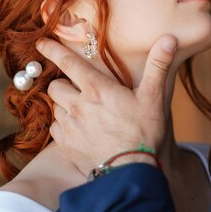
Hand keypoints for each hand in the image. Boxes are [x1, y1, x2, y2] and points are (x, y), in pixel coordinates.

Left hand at [36, 35, 176, 175]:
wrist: (130, 172)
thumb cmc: (143, 133)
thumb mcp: (154, 97)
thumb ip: (158, 66)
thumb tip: (169, 38)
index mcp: (97, 89)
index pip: (68, 62)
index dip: (53, 49)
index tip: (42, 42)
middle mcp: (78, 105)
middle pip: (56, 85)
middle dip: (63, 83)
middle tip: (77, 88)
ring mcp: (70, 126)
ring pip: (55, 107)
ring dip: (63, 105)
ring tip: (81, 111)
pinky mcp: (66, 146)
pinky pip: (55, 129)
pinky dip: (62, 126)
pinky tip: (77, 129)